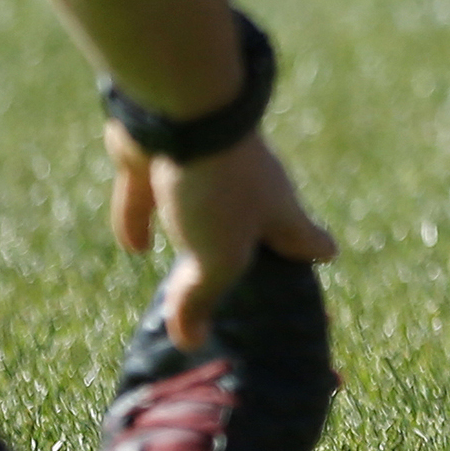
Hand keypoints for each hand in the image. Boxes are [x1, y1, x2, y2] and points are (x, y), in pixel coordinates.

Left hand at [108, 131, 339, 350]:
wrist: (180, 109)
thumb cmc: (219, 187)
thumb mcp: (217, 257)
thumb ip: (202, 300)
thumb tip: (189, 341)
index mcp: (281, 213)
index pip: (311, 245)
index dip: (314, 266)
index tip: (315, 288)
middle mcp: (251, 191)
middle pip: (258, 231)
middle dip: (253, 258)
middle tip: (244, 294)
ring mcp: (207, 172)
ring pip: (203, 215)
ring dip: (196, 242)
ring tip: (187, 275)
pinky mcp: (162, 159)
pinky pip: (151, 199)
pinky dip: (144, 223)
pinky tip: (134, 247)